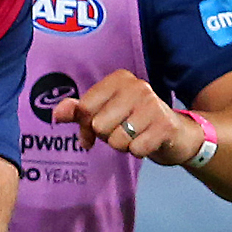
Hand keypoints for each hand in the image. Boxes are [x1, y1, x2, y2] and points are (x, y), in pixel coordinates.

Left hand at [51, 69, 202, 165]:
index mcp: (118, 79)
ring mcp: (153, 104)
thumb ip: (78, 111)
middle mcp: (136, 86)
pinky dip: (138, 151)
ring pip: (116, 140)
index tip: (93, 130)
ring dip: (123, 145)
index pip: (84, 109)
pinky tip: (148, 141)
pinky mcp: (165, 124)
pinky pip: (135, 149)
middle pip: (99, 126)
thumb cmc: (133, 121)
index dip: (86, 127)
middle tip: (123, 131)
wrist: (176, 133)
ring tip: (136, 135)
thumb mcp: (103, 112)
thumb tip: (56, 113)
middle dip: (107, 136)